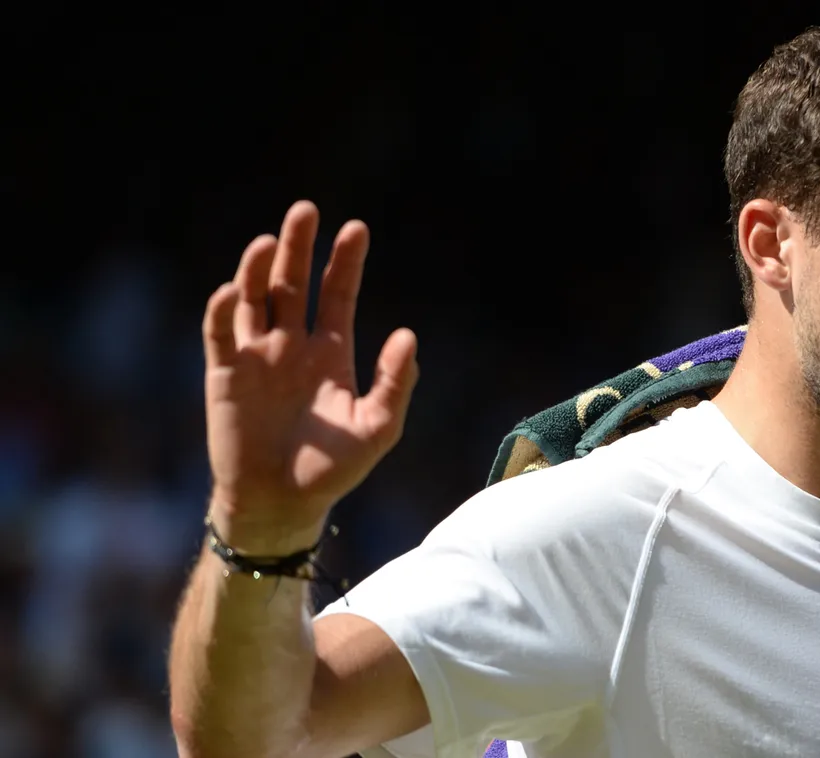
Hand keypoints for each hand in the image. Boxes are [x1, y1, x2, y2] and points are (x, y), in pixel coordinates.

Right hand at [202, 200, 418, 553]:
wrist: (281, 504)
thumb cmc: (332, 468)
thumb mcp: (377, 428)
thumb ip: (394, 383)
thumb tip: (408, 335)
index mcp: (331, 351)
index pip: (337, 294)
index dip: (345, 262)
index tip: (356, 228)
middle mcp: (292, 345)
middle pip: (293, 282)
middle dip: (300, 246)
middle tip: (306, 209)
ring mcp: (257, 356)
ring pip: (254, 298)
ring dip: (258, 268)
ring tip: (270, 242)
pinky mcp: (224, 374)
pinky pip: (220, 333)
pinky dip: (223, 310)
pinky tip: (232, 291)